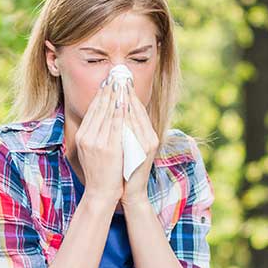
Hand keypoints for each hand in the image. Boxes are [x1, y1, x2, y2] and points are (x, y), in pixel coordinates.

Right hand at [74, 78, 124, 205]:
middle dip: (108, 90)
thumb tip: (101, 118)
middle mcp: (86, 137)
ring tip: (122, 83)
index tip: (109, 81)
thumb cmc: (99, 173)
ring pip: (107, 113)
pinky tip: (125, 101)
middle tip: (116, 75)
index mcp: (81, 136)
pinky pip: (115, 124)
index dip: (101, 94)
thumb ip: (94, 135)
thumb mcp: (90, 152)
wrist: (101, 193)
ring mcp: (97, 142)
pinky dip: (120, 111)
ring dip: (115, 96)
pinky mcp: (109, 147)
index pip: (92, 110)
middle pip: (98, 108)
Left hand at [120, 85, 158, 209]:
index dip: (129, 94)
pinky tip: (119, 105)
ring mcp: (149, 143)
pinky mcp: (145, 150)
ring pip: (136, 116)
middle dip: (127, 92)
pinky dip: (126, 116)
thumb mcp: (128, 148)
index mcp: (148, 135)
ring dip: (126, 99)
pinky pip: (133, 128)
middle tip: (118, 75)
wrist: (131, 192)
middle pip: (138, 109)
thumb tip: (118, 113)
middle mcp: (150, 137)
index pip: (137, 109)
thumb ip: (126, 132)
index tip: (119, 79)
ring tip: (117, 84)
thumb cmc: (127, 170)